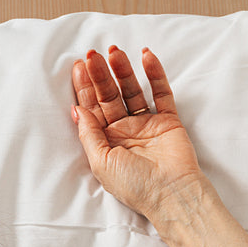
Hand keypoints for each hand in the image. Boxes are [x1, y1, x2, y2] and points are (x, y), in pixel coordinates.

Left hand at [69, 46, 208, 222]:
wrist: (171, 194)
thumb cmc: (134, 186)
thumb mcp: (101, 162)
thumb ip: (88, 134)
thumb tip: (76, 109)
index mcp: (105, 142)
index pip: (92, 109)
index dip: (84, 88)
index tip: (79, 66)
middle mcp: (124, 131)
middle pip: (110, 96)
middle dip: (100, 76)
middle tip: (93, 56)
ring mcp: (146, 124)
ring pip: (132, 91)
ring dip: (123, 71)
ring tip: (115, 52)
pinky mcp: (168, 120)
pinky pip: (161, 93)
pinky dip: (155, 74)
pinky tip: (146, 57)